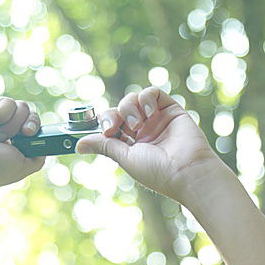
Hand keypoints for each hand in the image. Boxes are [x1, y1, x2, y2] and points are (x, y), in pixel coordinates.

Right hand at [0, 96, 47, 193]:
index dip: (35, 127)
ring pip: (21, 107)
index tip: (30, 134)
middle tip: (21, 135)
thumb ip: (38, 156)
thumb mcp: (23, 167)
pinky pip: (7, 102)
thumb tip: (44, 143)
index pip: (33, 126)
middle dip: (29, 124)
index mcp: (14, 142)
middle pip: (30, 113)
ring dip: (12, 125)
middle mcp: (6, 127)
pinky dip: (1, 115)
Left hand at [74, 87, 225, 204]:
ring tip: (138, 124)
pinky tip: (148, 112)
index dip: (104, 124)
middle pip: (119, 110)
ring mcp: (156, 119)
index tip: (105, 131)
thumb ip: (104, 145)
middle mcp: (143, 132)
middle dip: (113, 115)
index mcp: (131, 146)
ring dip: (129, 107)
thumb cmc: (158, 171)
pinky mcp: (170, 109)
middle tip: (116, 127)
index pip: (111, 126)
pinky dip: (146, 98)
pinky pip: (152, 93)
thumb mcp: (125, 158)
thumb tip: (78, 144)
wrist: (187, 170)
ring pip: (132, 100)